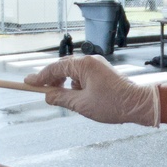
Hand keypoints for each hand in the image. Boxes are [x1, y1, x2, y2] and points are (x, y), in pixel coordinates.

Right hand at [24, 55, 158, 126]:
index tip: (28, 82)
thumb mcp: (81, 104)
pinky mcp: (102, 73)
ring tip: (61, 97)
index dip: (40, 77)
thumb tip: (48, 96)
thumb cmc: (112, 104)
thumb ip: (61, 98)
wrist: (138, 104)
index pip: (55, 68)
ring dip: (65, 83)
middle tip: (40, 90)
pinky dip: (75, 85)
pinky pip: (83, 76)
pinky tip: (77, 97)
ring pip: (73, 73)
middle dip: (52, 79)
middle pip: (63, 67)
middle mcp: (90, 61)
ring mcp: (97, 66)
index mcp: (84, 65)